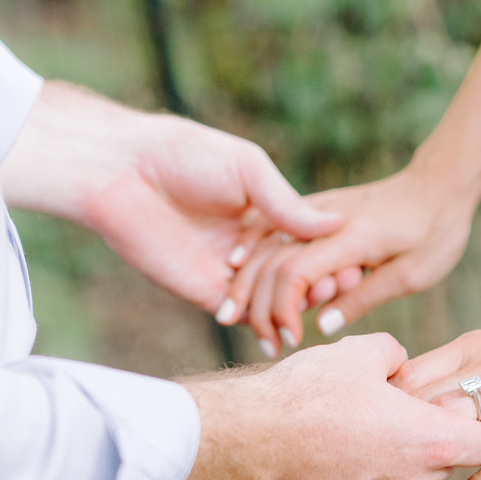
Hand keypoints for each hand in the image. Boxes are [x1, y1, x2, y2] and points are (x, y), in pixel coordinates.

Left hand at [0, 81, 341, 311]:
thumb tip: (338, 223)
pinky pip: (238, 316)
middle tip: (341, 285)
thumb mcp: (248, 169)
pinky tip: (283, 325)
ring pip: (270, 300)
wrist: (123, 171)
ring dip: (295, 307)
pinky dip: (261, 324)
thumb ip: (287, 203)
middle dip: (320, 282)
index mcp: (263, 212)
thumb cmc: (184, 154)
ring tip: (317, 304)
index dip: (332, 254)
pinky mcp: (203, 292)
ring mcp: (227, 272)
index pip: (307, 242)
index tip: (357, 260)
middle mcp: (249, 245)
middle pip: (295, 275)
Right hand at [170, 334, 480, 479]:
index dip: (470, 422)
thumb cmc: (305, 393)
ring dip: (392, 462)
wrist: (245, 442)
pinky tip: (328, 454)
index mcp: (430, 442)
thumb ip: (396, 354)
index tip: (443, 408)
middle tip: (385, 411)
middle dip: (425, 438)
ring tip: (350, 432)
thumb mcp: (359, 352)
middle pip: (443, 463)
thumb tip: (401, 363)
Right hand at [221, 165, 480, 355]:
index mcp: (350, 238)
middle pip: (271, 261)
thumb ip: (364, 298)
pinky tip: (235, 267)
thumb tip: (321, 326)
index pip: (296, 273)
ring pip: (265, 241)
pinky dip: (251, 249)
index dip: (283, 309)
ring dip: (245, 280)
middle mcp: (325, 219)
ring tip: (232, 315)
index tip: (289, 340)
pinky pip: (272, 225)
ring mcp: (317, 209)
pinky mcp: (315, 206)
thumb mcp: (411, 275)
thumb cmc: (435, 231)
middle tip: (260, 342)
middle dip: (256, 304)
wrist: (439, 184)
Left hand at [396, 301, 480, 479]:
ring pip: (454, 429)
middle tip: (379, 469)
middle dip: (394, 436)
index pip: (409, 374)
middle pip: (421, 403)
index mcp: (471, 348)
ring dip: (431, 460)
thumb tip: (423, 388)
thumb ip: (463, 364)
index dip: (380, 405)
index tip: (364, 432)